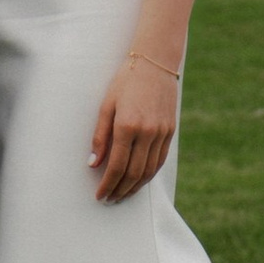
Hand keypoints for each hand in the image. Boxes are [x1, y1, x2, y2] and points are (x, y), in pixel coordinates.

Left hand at [90, 52, 177, 201]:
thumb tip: (93, 163)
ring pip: (149, 171)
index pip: (117, 166)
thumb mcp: (106, 105)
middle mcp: (147, 132)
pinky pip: (159, 160)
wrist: (155, 63)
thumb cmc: (125, 81)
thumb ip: (100, 136)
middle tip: (109, 199)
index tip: (100, 196)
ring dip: (135, 187)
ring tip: (122, 195)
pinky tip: (139, 180)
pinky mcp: (170, 131)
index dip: (107, 184)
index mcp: (127, 126)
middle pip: (133, 173)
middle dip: (120, 190)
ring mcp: (161, 133)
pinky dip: (149, 175)